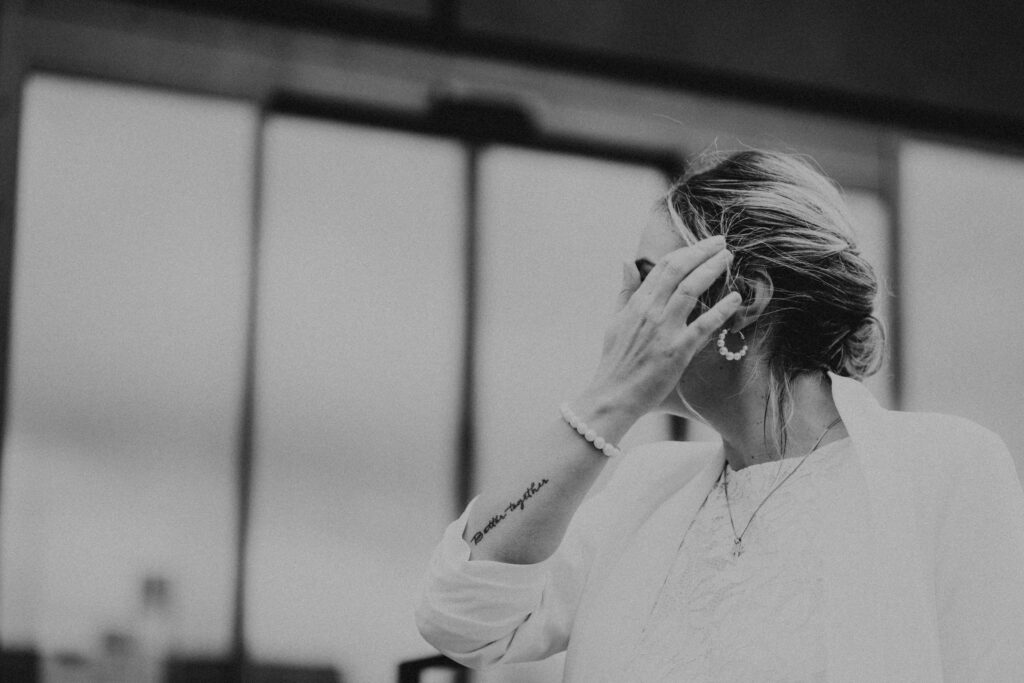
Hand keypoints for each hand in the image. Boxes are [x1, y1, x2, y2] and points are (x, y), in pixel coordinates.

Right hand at [583, 236, 741, 417]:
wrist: (613, 394)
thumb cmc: (616, 361)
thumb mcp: (615, 320)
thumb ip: (625, 290)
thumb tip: (626, 261)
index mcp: (637, 303)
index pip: (663, 267)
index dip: (686, 251)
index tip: (703, 245)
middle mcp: (650, 311)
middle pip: (678, 270)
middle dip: (702, 251)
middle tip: (721, 242)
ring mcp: (664, 330)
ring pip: (690, 289)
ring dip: (711, 269)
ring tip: (728, 258)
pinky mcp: (677, 350)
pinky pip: (703, 325)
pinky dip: (721, 309)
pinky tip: (736, 297)